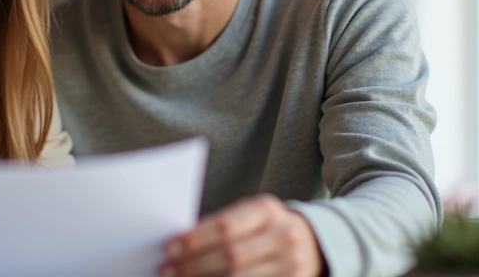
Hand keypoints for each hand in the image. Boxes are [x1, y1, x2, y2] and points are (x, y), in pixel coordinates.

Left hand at [159, 194, 323, 276]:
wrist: (310, 242)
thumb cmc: (265, 226)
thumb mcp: (249, 214)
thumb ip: (220, 225)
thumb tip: (179, 243)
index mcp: (267, 210)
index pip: (225, 226)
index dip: (195, 239)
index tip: (170, 247)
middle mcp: (284, 236)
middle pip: (231, 256)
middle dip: (193, 264)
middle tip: (168, 268)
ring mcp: (292, 264)